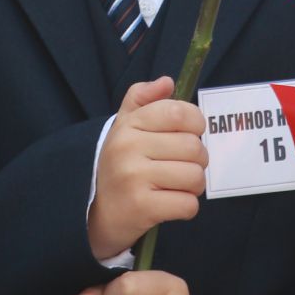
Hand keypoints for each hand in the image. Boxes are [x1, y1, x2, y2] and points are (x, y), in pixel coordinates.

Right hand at [87, 78, 207, 260]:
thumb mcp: (125, 126)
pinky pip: (188, 204)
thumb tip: (167, 82)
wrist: (97, 213)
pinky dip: (187, 207)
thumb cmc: (120, 165)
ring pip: (195, 176)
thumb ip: (143, 98)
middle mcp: (128, 148)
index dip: (196, 124)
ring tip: (177, 185)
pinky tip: (170, 204)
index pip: (179, 113)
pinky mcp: (141, 207)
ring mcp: (133, 178)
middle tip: (182, 167)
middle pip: (194, 147)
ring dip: (194, 185)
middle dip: (198, 161)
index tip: (190, 135)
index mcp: (128, 125)